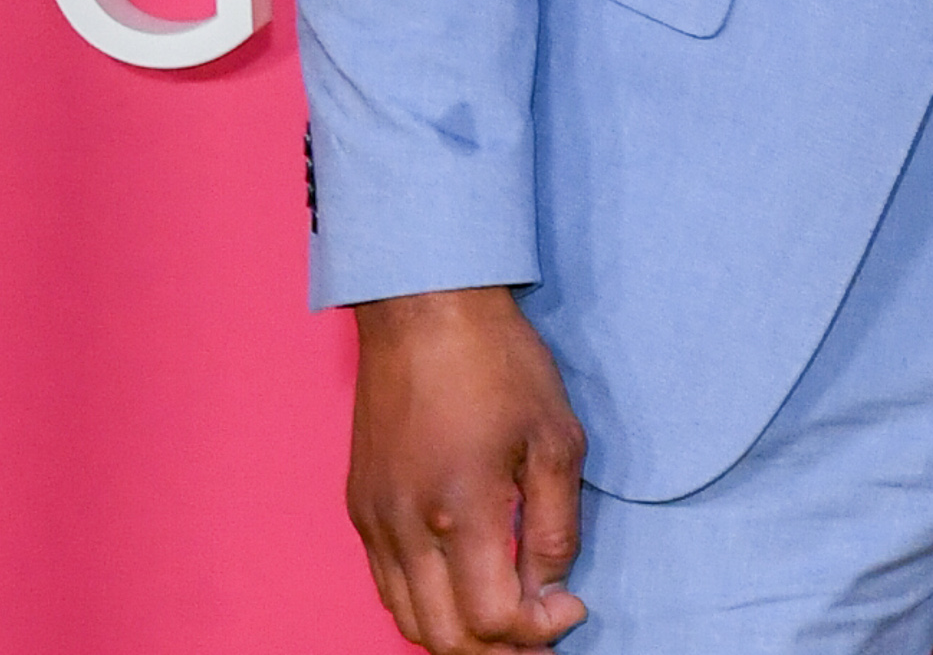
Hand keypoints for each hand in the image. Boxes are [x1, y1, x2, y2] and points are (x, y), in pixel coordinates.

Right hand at [347, 286, 589, 650]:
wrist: (424, 313)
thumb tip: (553, 589)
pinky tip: (464, 589)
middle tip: (542, 627)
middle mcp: (407, 528)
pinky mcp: (360, 508)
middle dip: (499, 649)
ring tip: (508, 617)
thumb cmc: (501, 366)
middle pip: (444, 637)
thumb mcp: (557, 438)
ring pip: (408, 619)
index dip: (537, 631)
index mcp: (463, 511)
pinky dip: (425, 606)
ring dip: (459, 635)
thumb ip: (555, 525)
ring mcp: (375, 521)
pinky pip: (387, 585)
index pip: (492, 619)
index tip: (572, 606)